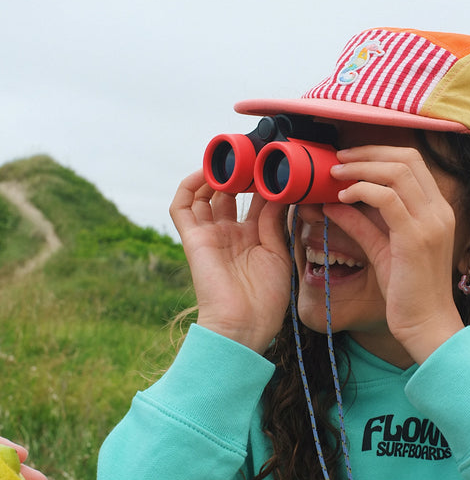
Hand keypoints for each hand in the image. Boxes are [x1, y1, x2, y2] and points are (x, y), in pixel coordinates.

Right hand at [170, 171, 291, 350]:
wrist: (243, 325)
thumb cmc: (266, 299)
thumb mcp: (278, 254)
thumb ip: (274, 221)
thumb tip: (278, 191)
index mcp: (254, 238)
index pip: (256, 201)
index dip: (263, 182)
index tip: (275, 163)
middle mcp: (231, 233)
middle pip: (231, 194)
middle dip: (240, 173)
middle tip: (253, 154)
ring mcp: (211, 235)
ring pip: (205, 195)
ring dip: (215, 176)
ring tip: (231, 160)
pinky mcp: (193, 239)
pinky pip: (181, 207)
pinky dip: (188, 186)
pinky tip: (205, 172)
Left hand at [327, 145, 466, 363]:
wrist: (426, 325)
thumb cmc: (407, 293)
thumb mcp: (381, 250)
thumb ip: (362, 224)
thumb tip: (334, 202)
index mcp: (436, 210)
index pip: (412, 162)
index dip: (379, 153)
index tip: (349, 158)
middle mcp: (439, 210)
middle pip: (407, 158)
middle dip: (368, 152)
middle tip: (338, 159)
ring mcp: (431, 222)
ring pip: (397, 171)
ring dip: (361, 167)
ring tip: (335, 174)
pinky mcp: (416, 237)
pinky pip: (388, 198)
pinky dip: (362, 190)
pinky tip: (342, 198)